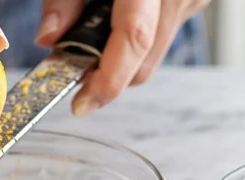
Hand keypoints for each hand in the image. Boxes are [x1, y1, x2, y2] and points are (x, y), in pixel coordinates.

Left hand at [37, 1, 209, 114]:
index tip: (81, 104)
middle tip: (74, 66)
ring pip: (153, 54)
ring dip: (121, 55)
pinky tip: (120, 12)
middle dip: (107, 74)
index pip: (133, 41)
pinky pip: (163, 34)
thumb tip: (49, 42)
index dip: (107, 81)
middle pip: (143, 62)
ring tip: (95, 28)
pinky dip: (137, 36)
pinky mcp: (196, 0)